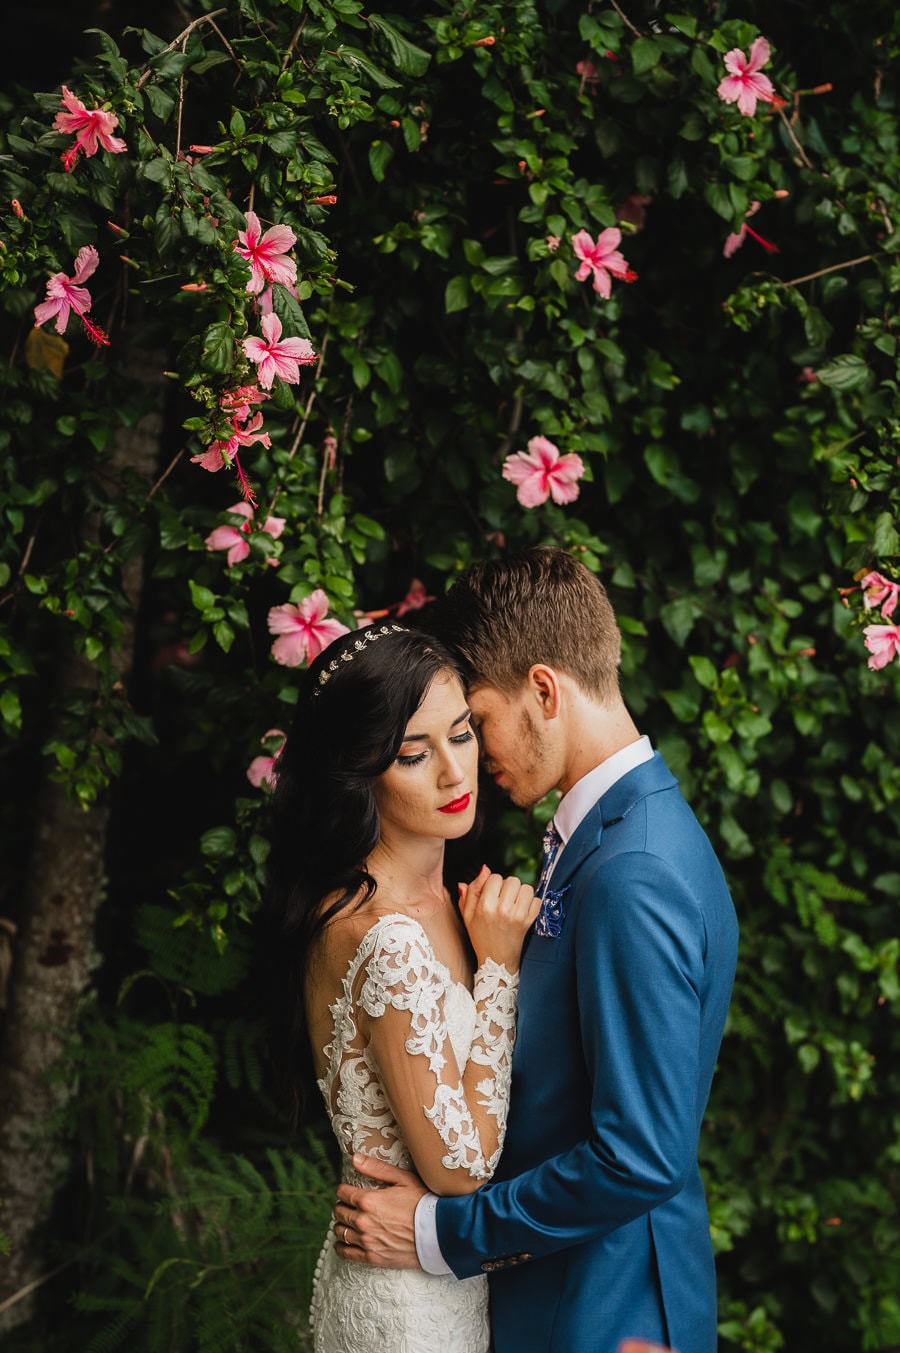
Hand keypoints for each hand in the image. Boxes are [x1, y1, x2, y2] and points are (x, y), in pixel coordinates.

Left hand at [333, 1153, 426, 1268]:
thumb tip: (354, 1158)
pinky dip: (341, 1246)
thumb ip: (376, 1168)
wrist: (438, 1232)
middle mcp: (363, 1221)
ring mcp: (367, 1241)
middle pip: (339, 1212)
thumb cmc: (423, 1202)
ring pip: (340, 1232)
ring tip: (349, 1222)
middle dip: (343, 1206)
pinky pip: (346, 1253)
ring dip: (342, 1225)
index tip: (348, 1190)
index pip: (343, 1193)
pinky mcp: (372, 1257)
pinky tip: (344, 1242)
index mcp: (368, 1200)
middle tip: (350, 1205)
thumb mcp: (402, 1179)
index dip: (344, 1190)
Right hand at [458, 865, 539, 970]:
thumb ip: (472, 891)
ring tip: (514, 904)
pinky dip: (532, 903)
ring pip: (526, 888)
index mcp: (484, 906)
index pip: (495, 877)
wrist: (495, 961)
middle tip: (504, 899)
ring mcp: (517, 916)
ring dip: (521, 893)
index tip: (492, 894)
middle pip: (512, 880)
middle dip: (508, 887)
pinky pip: (537, 900)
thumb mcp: (467, 915)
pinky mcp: (528, 922)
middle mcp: (501, 909)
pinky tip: (522, 911)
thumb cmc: (480, 936)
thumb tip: (484, 869)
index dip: (494, 884)